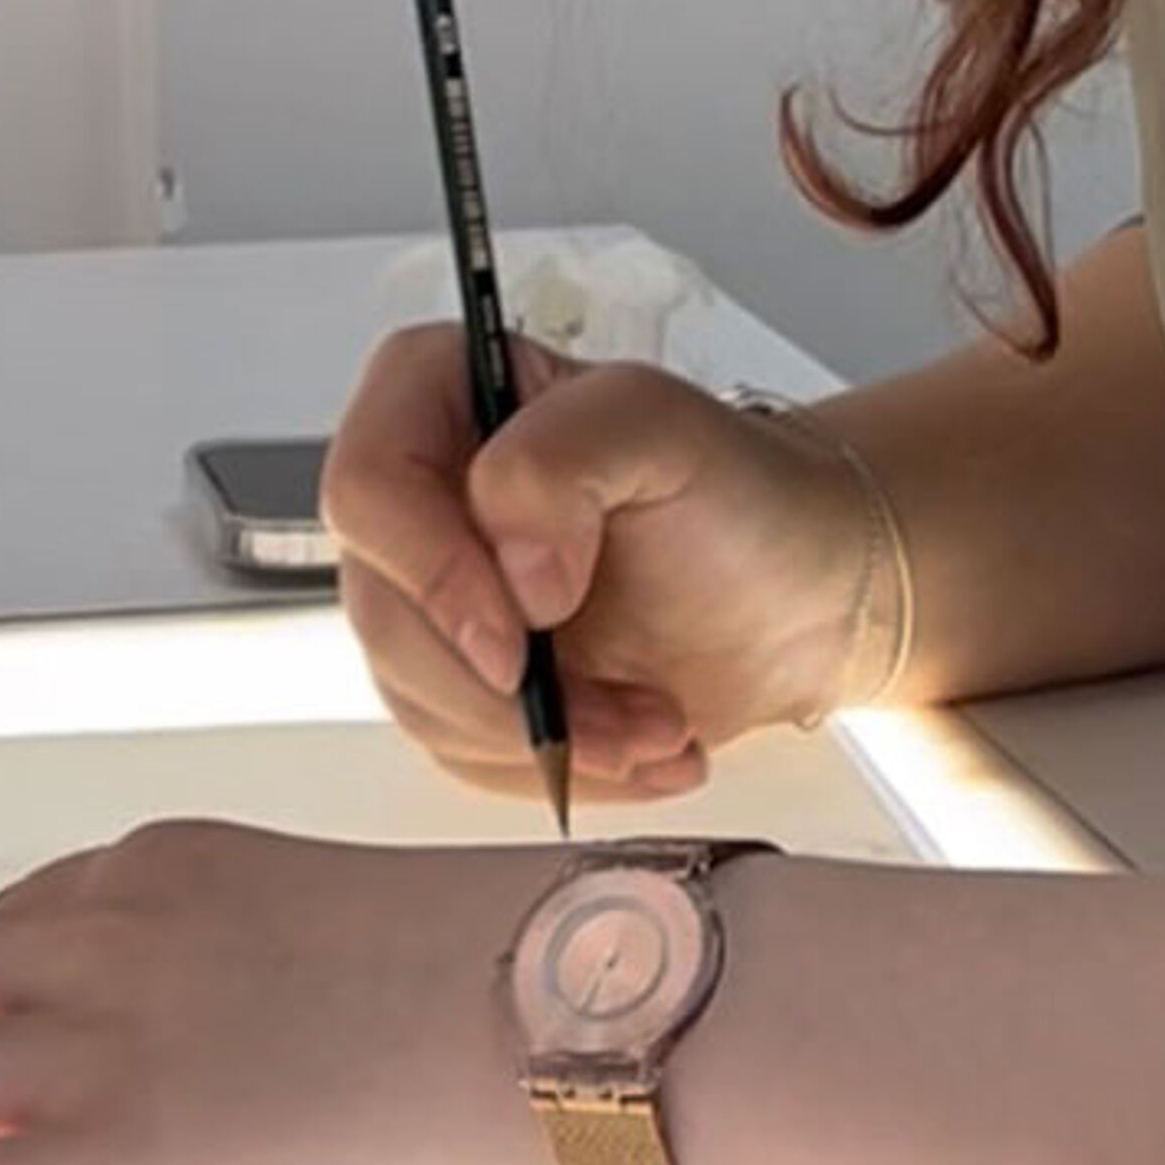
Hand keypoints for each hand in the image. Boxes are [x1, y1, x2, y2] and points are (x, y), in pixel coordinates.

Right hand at [320, 324, 899, 803]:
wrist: (796, 590)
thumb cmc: (738, 494)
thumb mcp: (664, 429)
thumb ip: (566, 455)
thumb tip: (512, 566)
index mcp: (437, 397)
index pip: (368, 488)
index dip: (431, 572)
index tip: (522, 630)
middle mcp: (420, 498)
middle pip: (385, 613)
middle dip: (510, 688)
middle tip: (621, 703)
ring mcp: (433, 596)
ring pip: (419, 697)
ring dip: (548, 738)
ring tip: (655, 722)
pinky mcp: (462, 680)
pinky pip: (463, 752)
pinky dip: (558, 767)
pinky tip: (636, 744)